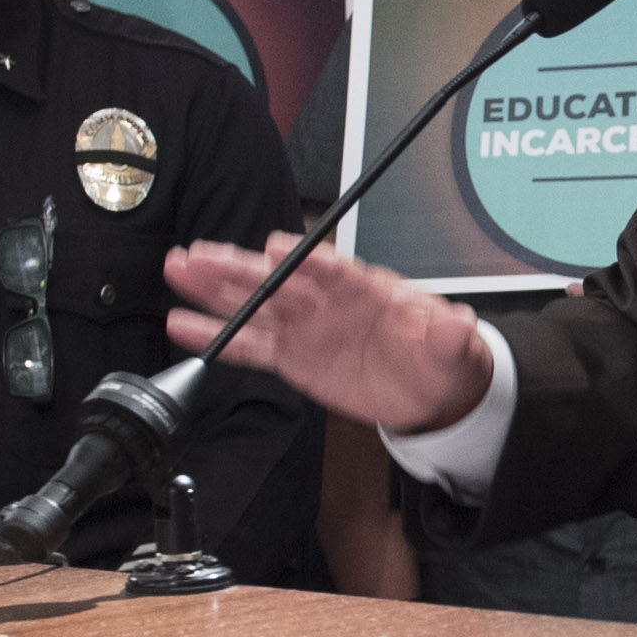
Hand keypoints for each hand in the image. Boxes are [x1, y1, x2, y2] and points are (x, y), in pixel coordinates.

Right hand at [164, 235, 496, 435]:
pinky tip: (185, 324)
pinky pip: (251, 347)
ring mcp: (307, 328)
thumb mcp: (455, 346)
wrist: (431, 388)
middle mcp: (328, 302)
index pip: (333, 269)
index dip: (304, 260)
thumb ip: (450, 334)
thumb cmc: (440, 354)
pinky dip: (219, 338)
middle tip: (201, 253)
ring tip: (179, 270)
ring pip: (255, 306)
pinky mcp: (294, 357)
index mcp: (366, 289)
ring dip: (215, 290)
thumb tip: (457, 324)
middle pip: (278, 280)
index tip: (277, 247)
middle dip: (238, 266)